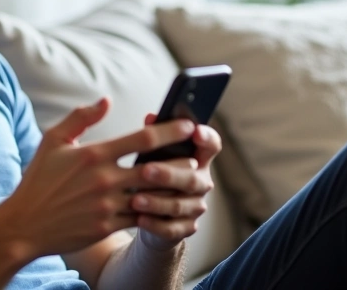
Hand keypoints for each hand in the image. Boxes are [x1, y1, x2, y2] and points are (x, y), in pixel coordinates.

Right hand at [0, 98, 196, 259]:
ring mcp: (108, 205)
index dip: (170, 130)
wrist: (25, 224)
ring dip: (173, 187)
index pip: (143, 138)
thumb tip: (106, 100)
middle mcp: (105, 179)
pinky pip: (142, 218)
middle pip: (156, 168)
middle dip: (179, 161)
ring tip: (186, 179)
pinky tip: (166, 204)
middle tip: (194, 155)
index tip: (188, 124)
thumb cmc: (39, 179)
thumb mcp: (53, 141)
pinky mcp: (108, 227)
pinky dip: (157, 210)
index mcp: (94, 154)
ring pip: (153, 195)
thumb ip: (81, 117)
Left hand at [132, 113, 221, 251]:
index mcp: (197, 159)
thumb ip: (153, 137)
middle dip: (168, 174)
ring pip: (180, 204)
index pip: (212, 145)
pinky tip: (140, 218)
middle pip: (193, 178)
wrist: (149, 215)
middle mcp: (201, 182)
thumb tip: (151, 118)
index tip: (194, 131)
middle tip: (146, 170)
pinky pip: (172, 228)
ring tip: (135, 199)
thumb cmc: (150, 176)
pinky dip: (155, 224)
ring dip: (157, 202)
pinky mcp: (186, 228)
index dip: (207, 138)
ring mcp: (195, 206)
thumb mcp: (151, 155)